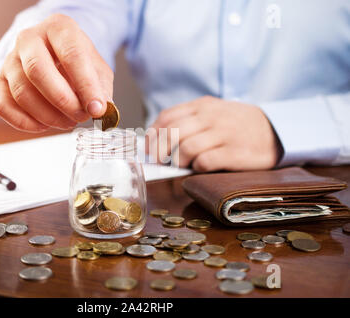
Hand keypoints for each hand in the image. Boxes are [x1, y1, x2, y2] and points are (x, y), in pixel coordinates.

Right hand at [0, 14, 112, 131]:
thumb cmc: (77, 62)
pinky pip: (4, 106)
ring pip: (21, 92)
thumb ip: (100, 89)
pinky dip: (25, 122)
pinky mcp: (0, 81)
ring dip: (48, 116)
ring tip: (67, 121)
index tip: (96, 108)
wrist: (55, 56)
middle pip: (37, 70)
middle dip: (62, 101)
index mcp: (59, 28)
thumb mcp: (97, 70)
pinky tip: (44, 125)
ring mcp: (10, 60)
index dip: (86, 86)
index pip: (71, 55)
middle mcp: (29, 39)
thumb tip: (100, 110)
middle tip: (80, 117)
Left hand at [148, 96, 280, 171]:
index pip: (167, 118)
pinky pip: (205, 161)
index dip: (152, 135)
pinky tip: (200, 167)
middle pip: (173, 133)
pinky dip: (197, 167)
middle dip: (160, 151)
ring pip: (187, 147)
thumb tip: (157, 141)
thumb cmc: (236, 125)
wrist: (275, 130)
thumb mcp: (213, 113)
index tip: (149, 149)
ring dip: (179, 160)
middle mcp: (211, 116)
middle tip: (160, 162)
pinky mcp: (234, 152)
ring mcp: (224, 133)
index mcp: (202, 106)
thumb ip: (188, 121)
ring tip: (183, 164)